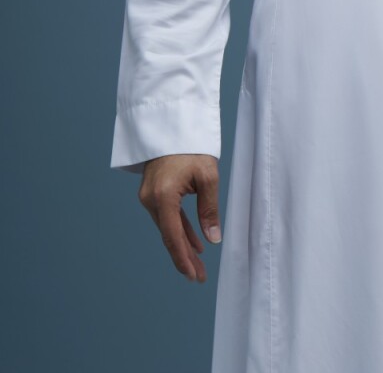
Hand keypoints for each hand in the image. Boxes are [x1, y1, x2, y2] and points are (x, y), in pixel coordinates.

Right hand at [138, 154, 220, 282]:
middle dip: (184, 258)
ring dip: (183, 245)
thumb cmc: (192, 147)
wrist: (173, 125)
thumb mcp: (207, 176)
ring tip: (199, 264)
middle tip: (199, 277)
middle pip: (169, 236)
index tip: (193, 276)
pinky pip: (167, 218)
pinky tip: (193, 243)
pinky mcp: (153, 193)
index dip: (183, 258)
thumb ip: (209, 209)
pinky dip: (180, 230)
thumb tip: (212, 238)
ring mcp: (149, 196)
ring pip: (168, 228)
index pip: (172, 236)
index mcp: (163, 196)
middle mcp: (150, 199)